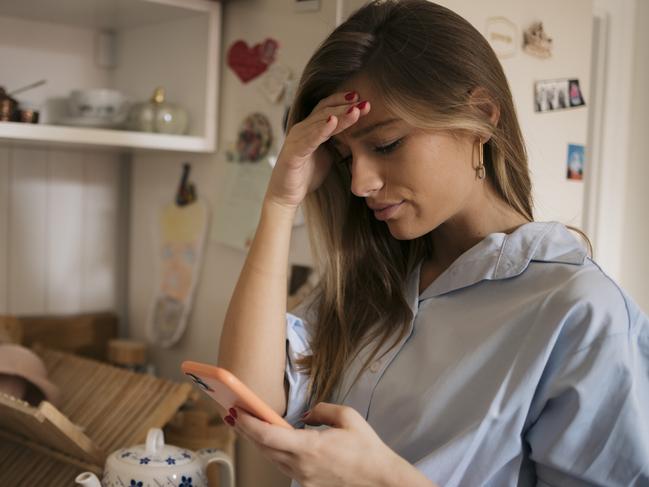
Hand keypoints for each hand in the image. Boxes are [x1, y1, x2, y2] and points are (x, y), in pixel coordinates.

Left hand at [228, 402, 434, 486]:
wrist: (382, 481)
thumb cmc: (368, 449)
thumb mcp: (348, 417)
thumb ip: (322, 410)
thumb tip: (306, 414)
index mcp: (309, 447)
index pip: (268, 435)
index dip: (248, 423)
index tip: (236, 411)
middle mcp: (301, 466)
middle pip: (263, 448)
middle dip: (244, 430)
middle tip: (231, 413)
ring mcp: (303, 477)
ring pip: (271, 458)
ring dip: (256, 442)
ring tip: (244, 425)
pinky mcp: (308, 484)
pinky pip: (283, 465)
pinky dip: (272, 451)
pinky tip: (269, 441)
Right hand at [265, 91, 370, 208]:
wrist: (286, 195)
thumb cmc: (306, 175)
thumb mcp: (328, 155)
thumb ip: (339, 143)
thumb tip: (361, 135)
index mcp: (310, 129)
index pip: (327, 108)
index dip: (343, 102)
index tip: (363, 99)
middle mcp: (302, 130)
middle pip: (325, 111)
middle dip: (345, 106)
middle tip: (365, 103)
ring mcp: (296, 139)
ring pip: (319, 122)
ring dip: (339, 115)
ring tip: (355, 110)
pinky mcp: (293, 153)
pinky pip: (309, 139)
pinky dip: (321, 129)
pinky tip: (333, 122)